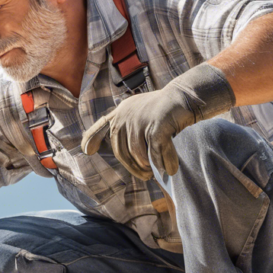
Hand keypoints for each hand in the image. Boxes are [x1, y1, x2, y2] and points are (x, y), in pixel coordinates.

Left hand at [81, 63, 234, 179]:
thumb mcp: (141, 114)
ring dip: (148, 166)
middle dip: (133, 167)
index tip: (86, 151)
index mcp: (121, 112)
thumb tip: (131, 157)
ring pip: (138, 154)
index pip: (102, 126)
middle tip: (145, 176)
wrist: (186, 95)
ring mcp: (140, 120)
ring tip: (157, 172)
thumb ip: (130, 129)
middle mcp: (126, 115)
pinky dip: (165, 162)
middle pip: (121, 150)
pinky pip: (156, 152)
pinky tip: (171, 169)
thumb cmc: (166, 109)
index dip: (91, 138)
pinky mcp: (156, 126)